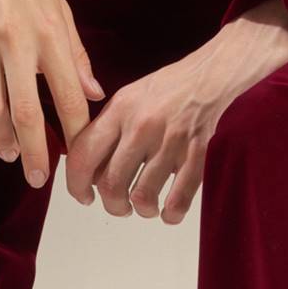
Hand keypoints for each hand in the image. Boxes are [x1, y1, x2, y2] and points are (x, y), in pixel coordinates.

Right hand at [0, 0, 103, 188]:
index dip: (76, 131)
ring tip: (11, 156)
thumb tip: (95, 95)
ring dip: (1, 140)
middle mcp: (16, 40)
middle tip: (40, 180)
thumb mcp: (58, 4)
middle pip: (25, 113)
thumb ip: (75, 53)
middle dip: (36, 153)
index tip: (80, 155)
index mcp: (49, 32)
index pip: (68, 95)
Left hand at [65, 0, 287, 224]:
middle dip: (111, 204)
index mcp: (121, 109)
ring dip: (139, 210)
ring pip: (142, 196)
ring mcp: (171, 142)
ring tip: (142, 206)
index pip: (85, 154)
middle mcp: (142, 126)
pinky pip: (178, 199)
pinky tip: (167, 211)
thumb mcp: (128, 97)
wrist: (211, 75)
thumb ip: (107, 128)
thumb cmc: (166, 88)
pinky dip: (170, 213)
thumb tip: (86, 167)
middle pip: (112, 183)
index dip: (76, 184)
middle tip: (116, 206)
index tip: (83, 195)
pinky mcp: (196, 155)